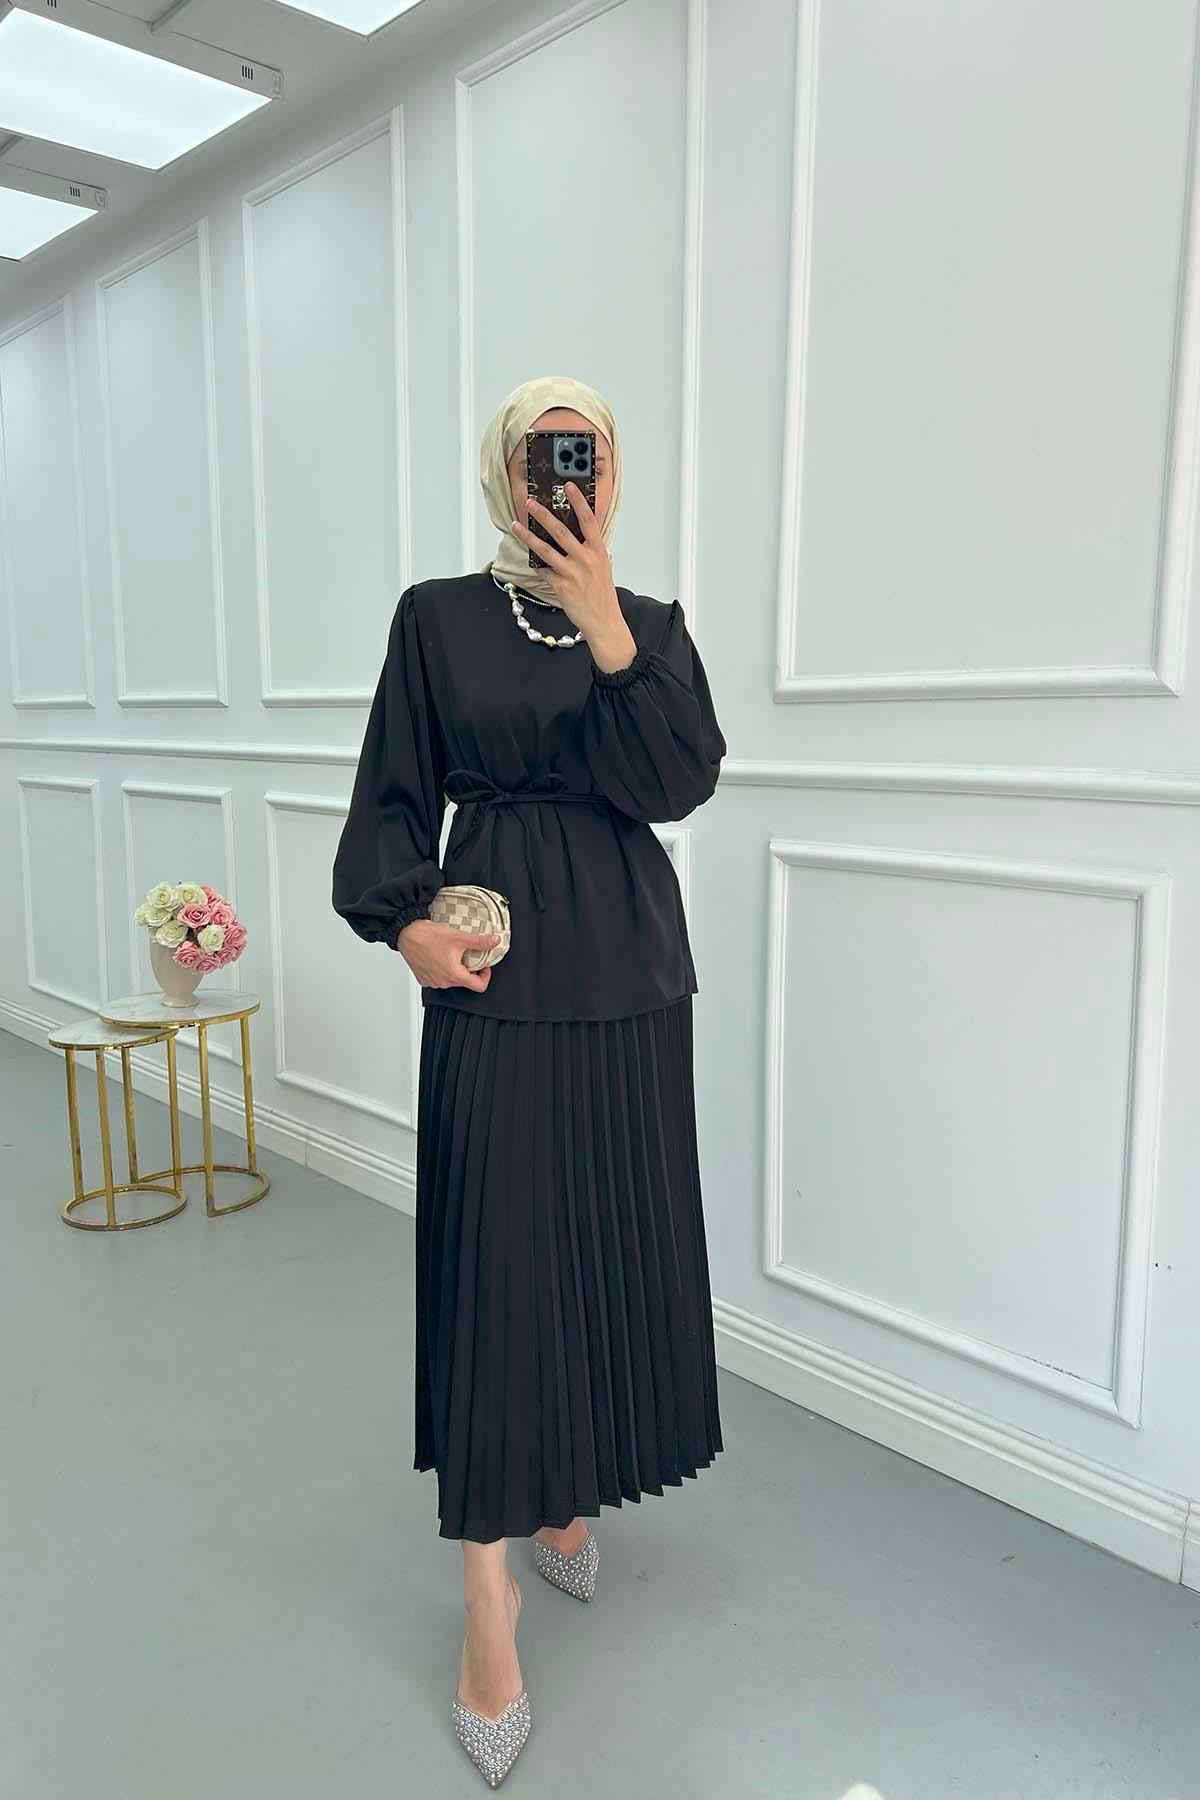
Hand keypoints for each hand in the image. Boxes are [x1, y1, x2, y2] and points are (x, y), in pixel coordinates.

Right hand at [395, 918, 500, 990]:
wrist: (406, 933)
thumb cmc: (427, 936)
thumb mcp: (459, 937)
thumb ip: (480, 942)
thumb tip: (494, 941)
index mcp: (454, 975)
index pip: (479, 986)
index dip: (486, 976)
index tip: (484, 966)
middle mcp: (443, 982)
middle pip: (465, 982)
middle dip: (470, 969)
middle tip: (468, 955)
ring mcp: (432, 982)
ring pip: (451, 980)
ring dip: (455, 970)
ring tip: (452, 954)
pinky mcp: (423, 979)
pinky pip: (438, 979)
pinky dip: (442, 970)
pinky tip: (440, 958)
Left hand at [510, 484, 636, 670]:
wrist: (603, 620)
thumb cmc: (602, 594)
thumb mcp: (602, 566)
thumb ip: (590, 549)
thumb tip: (577, 534)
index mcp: (597, 551)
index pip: (588, 520)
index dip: (578, 501)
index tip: (568, 485)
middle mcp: (585, 559)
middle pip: (560, 531)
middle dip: (542, 514)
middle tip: (530, 503)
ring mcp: (572, 573)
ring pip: (545, 549)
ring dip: (528, 536)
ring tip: (516, 526)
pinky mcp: (561, 586)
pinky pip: (544, 571)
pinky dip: (538, 566)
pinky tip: (534, 563)